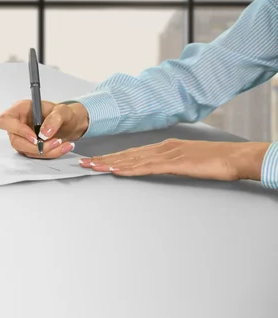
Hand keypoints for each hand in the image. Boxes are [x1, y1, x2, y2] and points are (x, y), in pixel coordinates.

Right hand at [0, 100, 88, 157]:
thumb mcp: (62, 111)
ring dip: (46, 150)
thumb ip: (54, 119)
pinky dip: (51, 153)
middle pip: (15, 141)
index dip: (17, 130)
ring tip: (62, 142)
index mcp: (20, 109)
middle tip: (54, 142)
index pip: (5, 120)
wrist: (69, 124)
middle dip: (35, 146)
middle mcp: (18, 124)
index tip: (35, 136)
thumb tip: (44, 133)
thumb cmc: (62, 113)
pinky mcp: (29, 147)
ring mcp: (22, 137)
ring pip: (26, 150)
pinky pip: (36, 155)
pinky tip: (63, 147)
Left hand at [80, 139, 269, 181]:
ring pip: (132, 160)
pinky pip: (146, 167)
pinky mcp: (173, 163)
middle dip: (103, 159)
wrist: (234, 157)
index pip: (132, 153)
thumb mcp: (187, 160)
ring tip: (92, 166)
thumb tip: (157, 168)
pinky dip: (129, 169)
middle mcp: (161, 148)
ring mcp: (167, 154)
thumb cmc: (214, 160)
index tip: (95, 160)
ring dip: (110, 163)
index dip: (112, 157)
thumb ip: (170, 163)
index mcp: (164, 147)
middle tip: (84, 162)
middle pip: (127, 155)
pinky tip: (116, 170)